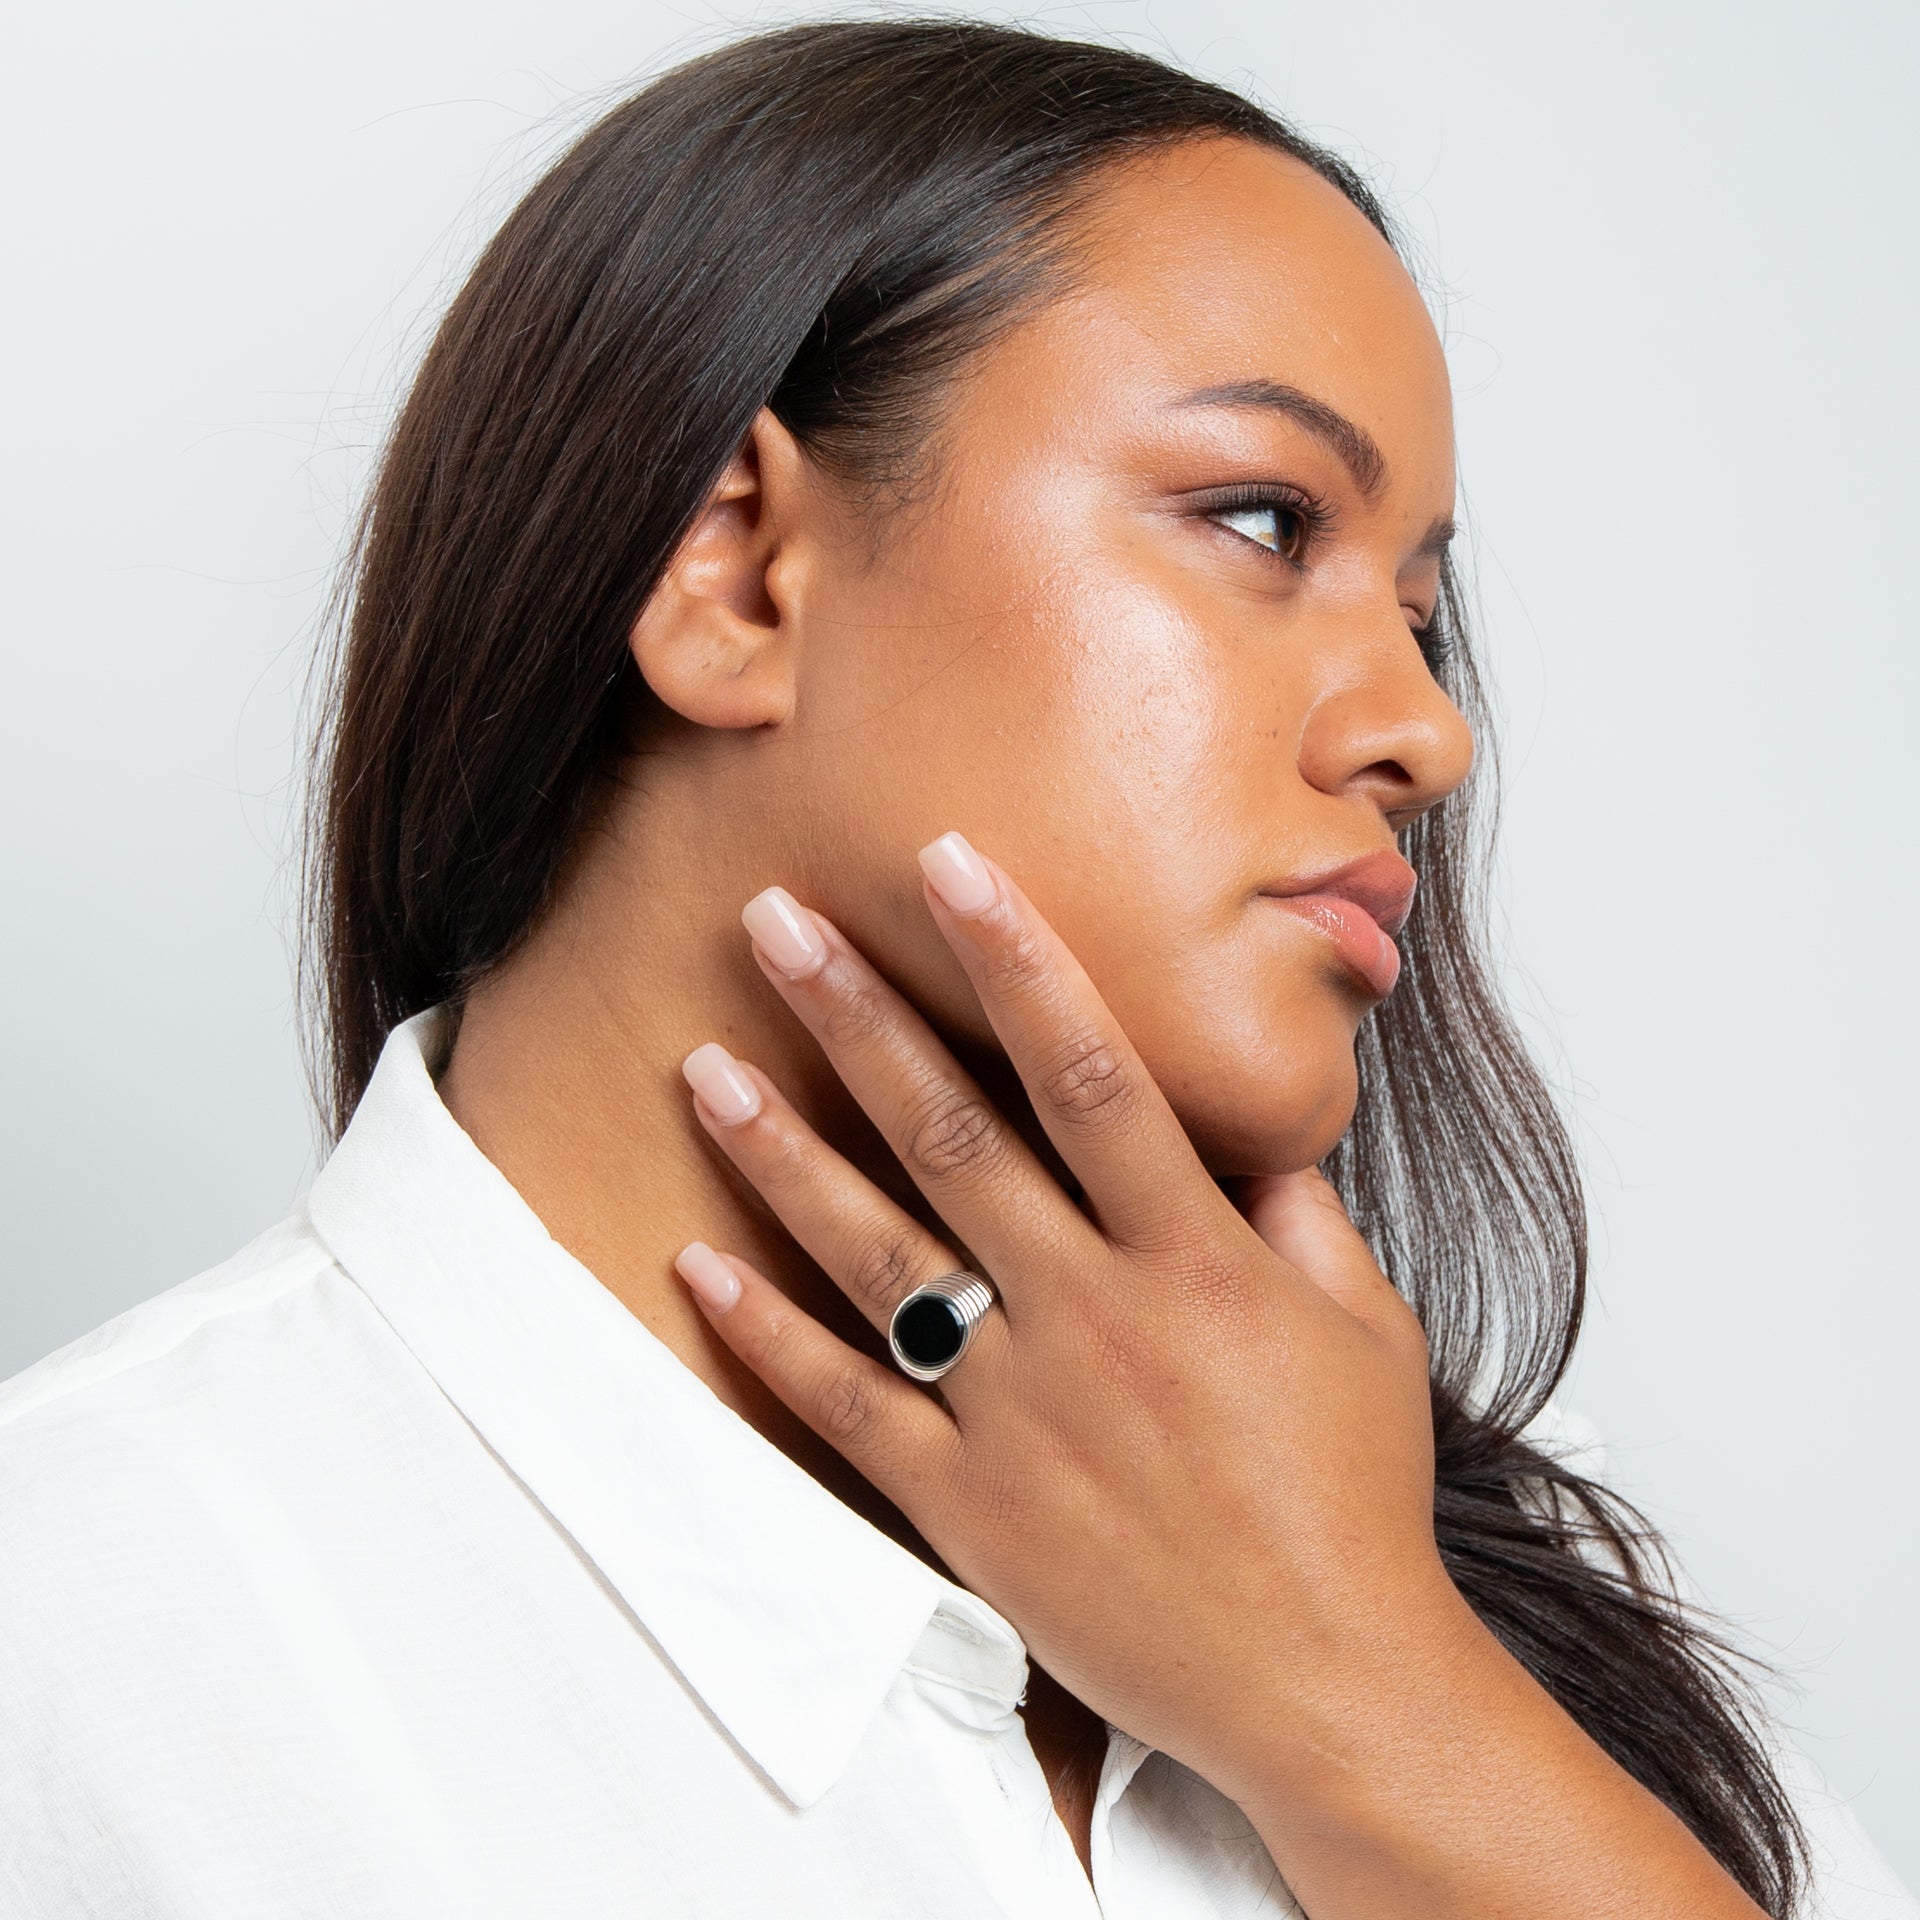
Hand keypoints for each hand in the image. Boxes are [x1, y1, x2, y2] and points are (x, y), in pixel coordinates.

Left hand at [671, 829, 1454, 1804]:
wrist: (1332, 1682)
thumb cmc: (1355, 1499)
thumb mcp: (1364, 1330)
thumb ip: (1297, 1212)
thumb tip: (1250, 1120)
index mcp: (1196, 1260)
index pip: (1091, 1072)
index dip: (1016, 957)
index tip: (951, 865)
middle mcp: (1094, 1317)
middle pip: (954, 1136)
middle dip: (859, 1016)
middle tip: (774, 923)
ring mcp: (1020, 1412)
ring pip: (877, 1253)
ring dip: (785, 1151)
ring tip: (704, 1066)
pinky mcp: (968, 1505)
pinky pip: (847, 1405)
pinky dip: (769, 1334)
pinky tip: (701, 1264)